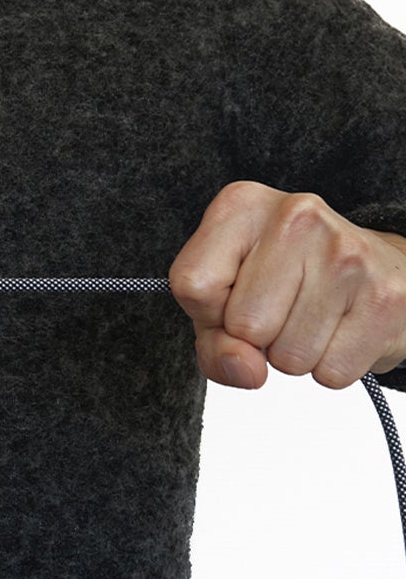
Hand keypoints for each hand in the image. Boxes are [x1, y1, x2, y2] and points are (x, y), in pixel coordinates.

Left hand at [169, 180, 405, 389]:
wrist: (378, 266)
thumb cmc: (286, 279)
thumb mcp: (225, 297)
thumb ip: (213, 341)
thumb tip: (246, 369)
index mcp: (242, 206)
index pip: (193, 284)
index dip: (208, 314)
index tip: (233, 298)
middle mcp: (296, 218)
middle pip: (243, 326)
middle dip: (255, 339)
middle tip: (281, 309)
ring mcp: (345, 255)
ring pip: (288, 357)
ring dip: (293, 355)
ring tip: (311, 317)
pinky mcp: (385, 297)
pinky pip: (331, 372)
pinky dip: (329, 366)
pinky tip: (340, 328)